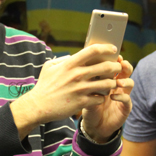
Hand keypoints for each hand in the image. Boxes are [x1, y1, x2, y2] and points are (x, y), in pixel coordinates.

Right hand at [10, 44, 130, 137]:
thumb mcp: (50, 66)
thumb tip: (75, 56)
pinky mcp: (82, 103)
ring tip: (111, 83)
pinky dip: (102, 97)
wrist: (38, 106)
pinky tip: (100, 96)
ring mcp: (80, 89)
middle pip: (106, 67)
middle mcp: (77, 75)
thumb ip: (64, 60)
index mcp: (70, 64)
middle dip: (116, 67)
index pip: (93, 50)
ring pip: (107, 84)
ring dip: (112, 83)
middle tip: (118, 68)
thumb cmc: (44, 85)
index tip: (113, 49)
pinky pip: (101, 98)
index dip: (106, 48)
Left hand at [81, 55, 133, 141]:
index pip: (114, 64)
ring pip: (130, 83)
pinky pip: (127, 99)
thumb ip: (86, 79)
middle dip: (125, 66)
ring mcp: (123, 95)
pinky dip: (121, 97)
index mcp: (109, 78)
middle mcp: (118, 85)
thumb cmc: (87, 105)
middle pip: (126, 70)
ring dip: (125, 81)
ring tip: (118, 82)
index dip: (115, 58)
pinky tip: (112, 96)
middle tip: (120, 64)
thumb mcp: (85, 90)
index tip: (113, 54)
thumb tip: (81, 64)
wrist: (93, 125)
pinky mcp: (125, 107)